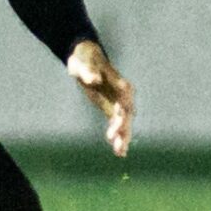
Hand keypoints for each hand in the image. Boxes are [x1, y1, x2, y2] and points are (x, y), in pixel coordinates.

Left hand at [66, 40, 133, 157]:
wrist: (85, 58)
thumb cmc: (85, 58)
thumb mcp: (83, 63)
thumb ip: (89, 72)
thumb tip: (94, 80)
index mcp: (119, 82)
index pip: (124, 97)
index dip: (122, 109)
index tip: (117, 118)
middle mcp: (123, 94)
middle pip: (126, 113)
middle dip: (123, 127)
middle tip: (116, 141)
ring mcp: (118, 102)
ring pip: (124, 122)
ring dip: (124, 137)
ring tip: (121, 152)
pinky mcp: (112, 109)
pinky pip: (117, 125)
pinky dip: (119, 137)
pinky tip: (120, 152)